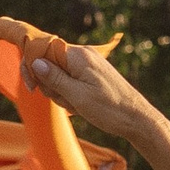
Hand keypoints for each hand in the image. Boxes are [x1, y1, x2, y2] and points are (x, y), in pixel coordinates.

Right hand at [27, 42, 156, 141]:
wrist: (137, 118)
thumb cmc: (109, 109)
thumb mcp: (77, 96)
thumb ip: (54, 78)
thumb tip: (35, 61)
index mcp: (79, 56)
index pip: (44, 50)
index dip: (33, 68)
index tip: (32, 88)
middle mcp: (84, 54)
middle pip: (50, 63)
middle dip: (51, 85)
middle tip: (66, 101)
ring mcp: (89, 64)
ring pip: (60, 75)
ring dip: (62, 93)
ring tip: (77, 106)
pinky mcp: (92, 73)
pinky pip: (71, 80)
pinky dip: (71, 93)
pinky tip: (81, 105)